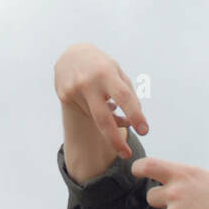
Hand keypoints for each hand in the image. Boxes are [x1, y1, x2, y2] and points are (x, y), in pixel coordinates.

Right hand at [54, 43, 147, 160]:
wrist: (71, 54)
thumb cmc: (101, 65)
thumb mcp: (117, 71)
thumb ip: (127, 94)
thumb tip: (132, 120)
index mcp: (106, 73)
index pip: (124, 97)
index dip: (135, 115)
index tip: (145, 130)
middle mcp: (89, 82)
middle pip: (103, 118)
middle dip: (115, 139)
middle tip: (127, 154)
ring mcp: (74, 90)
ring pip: (95, 118)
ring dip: (110, 121)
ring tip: (113, 110)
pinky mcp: (64, 96)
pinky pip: (86, 113)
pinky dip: (96, 112)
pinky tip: (98, 102)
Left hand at [133, 156, 208, 208]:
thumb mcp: (207, 180)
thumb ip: (185, 179)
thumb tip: (169, 181)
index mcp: (183, 175)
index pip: (149, 166)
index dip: (139, 168)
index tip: (136, 170)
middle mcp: (175, 193)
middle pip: (151, 196)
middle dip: (160, 200)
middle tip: (180, 204)